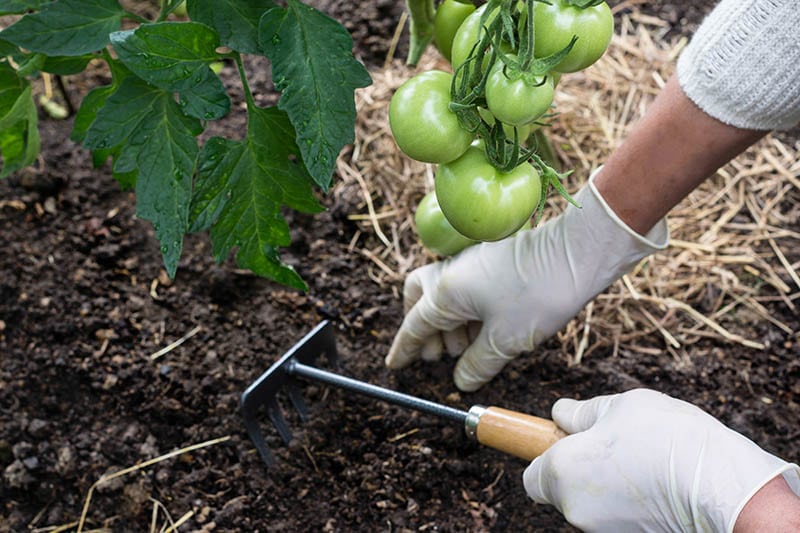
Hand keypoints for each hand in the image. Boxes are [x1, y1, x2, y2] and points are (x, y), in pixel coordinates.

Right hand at [385, 173, 667, 390]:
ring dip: (447, 320)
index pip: (415, 325)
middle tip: (441, 354)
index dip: (404, 349)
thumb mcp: (506, 341)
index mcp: (446, 292)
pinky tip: (487, 326)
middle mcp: (451, 272)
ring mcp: (470, 262)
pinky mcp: (489, 259)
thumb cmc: (540, 294)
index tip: (394, 364)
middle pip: (418, 298)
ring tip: (471, 345)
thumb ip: (477, 365)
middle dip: (422, 327)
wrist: (577, 253)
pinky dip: (465, 308)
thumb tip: (461, 381)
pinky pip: (463, 285)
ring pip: (441, 291)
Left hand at [524, 389, 799, 532]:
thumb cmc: (665, 438)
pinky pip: (618, 515)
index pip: (531, 476)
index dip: (546, 457)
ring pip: (593, 503)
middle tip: (615, 445)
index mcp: (561, 471)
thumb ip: (581, 413)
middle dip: (581, 469)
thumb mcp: (619, 407)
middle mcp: (574, 508)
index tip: (568, 442)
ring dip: (607, 484)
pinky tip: (657, 482)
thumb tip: (559, 413)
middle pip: (563, 490)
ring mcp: (602, 529)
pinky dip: (630, 501)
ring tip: (645, 460)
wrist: (720, 485)